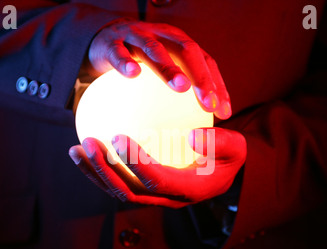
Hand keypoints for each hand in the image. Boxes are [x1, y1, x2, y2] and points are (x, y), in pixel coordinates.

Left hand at [68, 128, 245, 207]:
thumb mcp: (236, 147)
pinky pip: (118, 182)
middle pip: (129, 191)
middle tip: (88, 142)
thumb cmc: (228, 156)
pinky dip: (99, 170)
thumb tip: (190, 135)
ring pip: (118, 191)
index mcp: (188, 190)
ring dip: (95, 172)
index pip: (158, 181)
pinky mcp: (145, 190)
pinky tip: (84, 150)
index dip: (136, 163)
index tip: (119, 136)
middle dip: (105, 169)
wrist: (221, 173)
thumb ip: (220, 142)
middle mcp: (167, 199)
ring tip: (75, 149)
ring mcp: (153, 198)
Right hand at [86, 20, 231, 119]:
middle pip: (187, 51)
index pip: (205, 61)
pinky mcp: (111, 42)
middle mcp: (161, 36)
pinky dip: (126, 61)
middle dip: (201, 77)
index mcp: (178, 44)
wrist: (102, 42)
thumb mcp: (160, 77)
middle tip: (209, 104)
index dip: (217, 85)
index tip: (224, 113)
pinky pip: (118, 51)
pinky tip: (133, 74)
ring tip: (181, 87)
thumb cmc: (138, 65)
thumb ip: (175, 98)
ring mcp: (136, 37)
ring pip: (155, 49)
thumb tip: (194, 134)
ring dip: (169, 67)